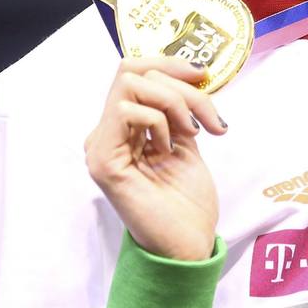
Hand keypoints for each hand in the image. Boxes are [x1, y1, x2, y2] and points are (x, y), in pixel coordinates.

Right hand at [85, 57, 226, 260]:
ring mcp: (100, 146)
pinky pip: (127, 112)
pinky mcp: (104, 161)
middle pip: (132, 72)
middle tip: (207, 118)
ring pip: (130, 85)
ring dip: (173, 102)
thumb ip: (179, 108)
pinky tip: (169, 150)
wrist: (187, 245)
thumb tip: (192, 71)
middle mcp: (106, 133)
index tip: (203, 75)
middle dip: (180, 86)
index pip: (132, 71)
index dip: (168, 63)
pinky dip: (158, 122)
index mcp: (123, 127)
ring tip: (193, 134)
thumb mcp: (187, 140)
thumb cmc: (188, 201)